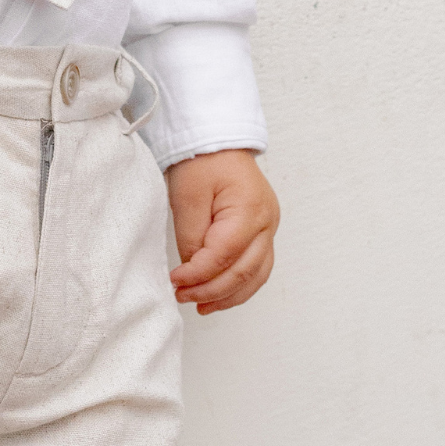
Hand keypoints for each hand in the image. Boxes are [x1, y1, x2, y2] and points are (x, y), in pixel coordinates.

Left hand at [166, 148, 278, 314]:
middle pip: (244, 271)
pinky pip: (257, 268)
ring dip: (228, 296)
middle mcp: (266, 222)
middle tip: (183, 297)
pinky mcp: (263, 232)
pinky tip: (218, 295)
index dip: (199, 274)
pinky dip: (238, 285)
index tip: (176, 282)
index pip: (225, 255)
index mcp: (250, 209)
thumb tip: (192, 270)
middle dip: (212, 291)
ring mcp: (269, 228)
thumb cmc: (203, 160)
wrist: (218, 139)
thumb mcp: (187, 195)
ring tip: (200, 306)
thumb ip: (191, 236)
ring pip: (256, 276)